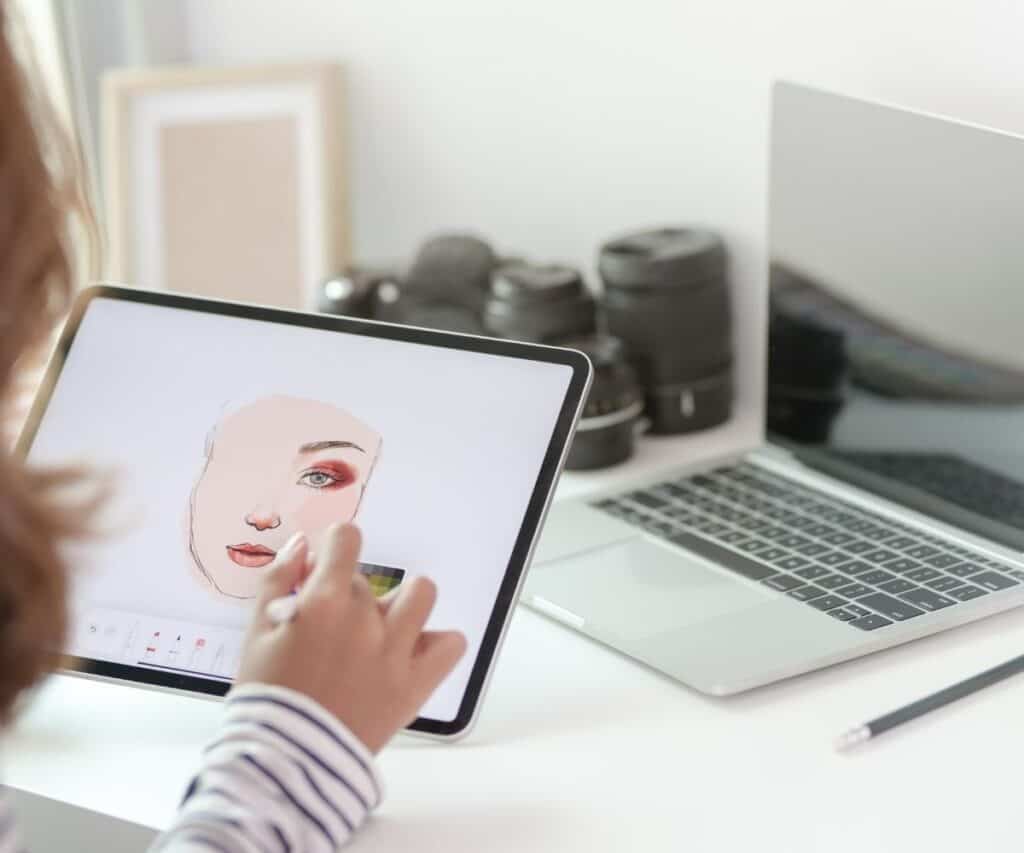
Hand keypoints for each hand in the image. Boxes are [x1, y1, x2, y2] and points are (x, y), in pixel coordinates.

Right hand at [235, 523, 466, 751]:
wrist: (286, 761)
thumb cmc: (266, 697)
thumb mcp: (255, 633)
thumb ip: (277, 580)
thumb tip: (303, 544)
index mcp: (323, 602)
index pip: (346, 540)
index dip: (336, 548)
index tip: (327, 568)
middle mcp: (364, 618)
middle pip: (368, 581)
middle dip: (349, 595)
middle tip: (332, 630)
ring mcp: (395, 650)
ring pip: (422, 594)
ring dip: (404, 603)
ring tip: (385, 628)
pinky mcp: (416, 683)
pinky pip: (451, 644)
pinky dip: (438, 644)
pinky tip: (414, 653)